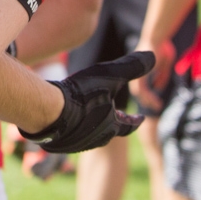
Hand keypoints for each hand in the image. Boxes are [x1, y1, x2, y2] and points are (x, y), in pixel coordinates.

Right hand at [21, 51, 152, 152]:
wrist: (47, 112)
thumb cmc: (81, 95)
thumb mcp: (110, 76)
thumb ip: (132, 66)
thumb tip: (153, 55)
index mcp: (111, 127)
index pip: (128, 126)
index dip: (135, 121)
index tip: (141, 119)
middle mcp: (95, 140)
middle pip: (109, 133)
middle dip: (113, 124)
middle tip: (115, 117)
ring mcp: (75, 144)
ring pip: (88, 136)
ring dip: (92, 127)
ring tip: (89, 118)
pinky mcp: (57, 144)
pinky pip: (68, 138)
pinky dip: (72, 130)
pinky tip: (65, 122)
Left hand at [130, 51, 171, 112]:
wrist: (157, 37)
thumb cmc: (162, 47)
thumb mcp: (164, 64)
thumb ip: (161, 75)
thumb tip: (158, 87)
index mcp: (139, 69)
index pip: (138, 86)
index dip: (145, 95)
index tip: (155, 101)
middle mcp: (135, 70)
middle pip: (136, 90)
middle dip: (146, 100)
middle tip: (156, 106)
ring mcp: (136, 71)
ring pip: (138, 91)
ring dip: (147, 100)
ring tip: (156, 105)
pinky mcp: (140, 71)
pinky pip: (142, 88)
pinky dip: (148, 96)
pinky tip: (155, 100)